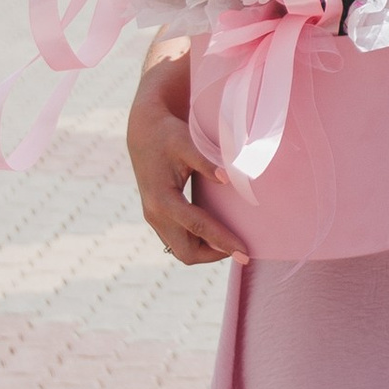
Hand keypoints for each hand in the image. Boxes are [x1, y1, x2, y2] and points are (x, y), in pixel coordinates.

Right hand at [127, 95, 240, 266]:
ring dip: (206, 251)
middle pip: (186, 252)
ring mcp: (153, 218)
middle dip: (214, 254)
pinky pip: (176, 241)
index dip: (223, 241)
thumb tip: (229, 179)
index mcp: (162, 199)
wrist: (144, 133)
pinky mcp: (156, 217)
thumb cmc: (168, 135)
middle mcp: (155, 214)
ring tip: (231, 243)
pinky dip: (197, 243)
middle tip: (241, 249)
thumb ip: (206, 162)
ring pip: (180, 251)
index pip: (198, 227)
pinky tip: (215, 235)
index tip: (244, 252)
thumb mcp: (186, 143)